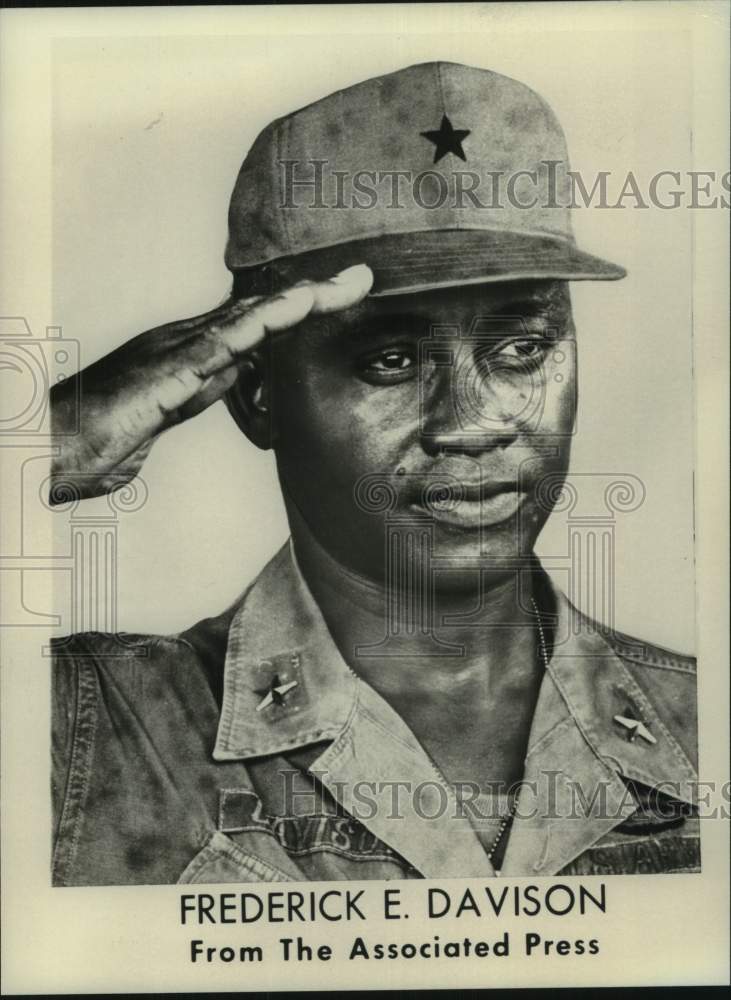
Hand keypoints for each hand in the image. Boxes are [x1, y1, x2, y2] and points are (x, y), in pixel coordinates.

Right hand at [49, 264, 372, 501]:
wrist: (49, 444)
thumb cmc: (98, 433)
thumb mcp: (168, 411)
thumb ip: (202, 387)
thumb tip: (236, 370)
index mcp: (190, 352)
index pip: (257, 325)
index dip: (300, 310)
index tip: (342, 299)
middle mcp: (186, 340)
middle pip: (262, 311)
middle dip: (315, 295)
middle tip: (362, 279)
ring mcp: (175, 352)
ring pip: (248, 318)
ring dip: (299, 300)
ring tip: (342, 287)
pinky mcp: (164, 374)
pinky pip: (218, 345)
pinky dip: (258, 326)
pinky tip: (289, 315)